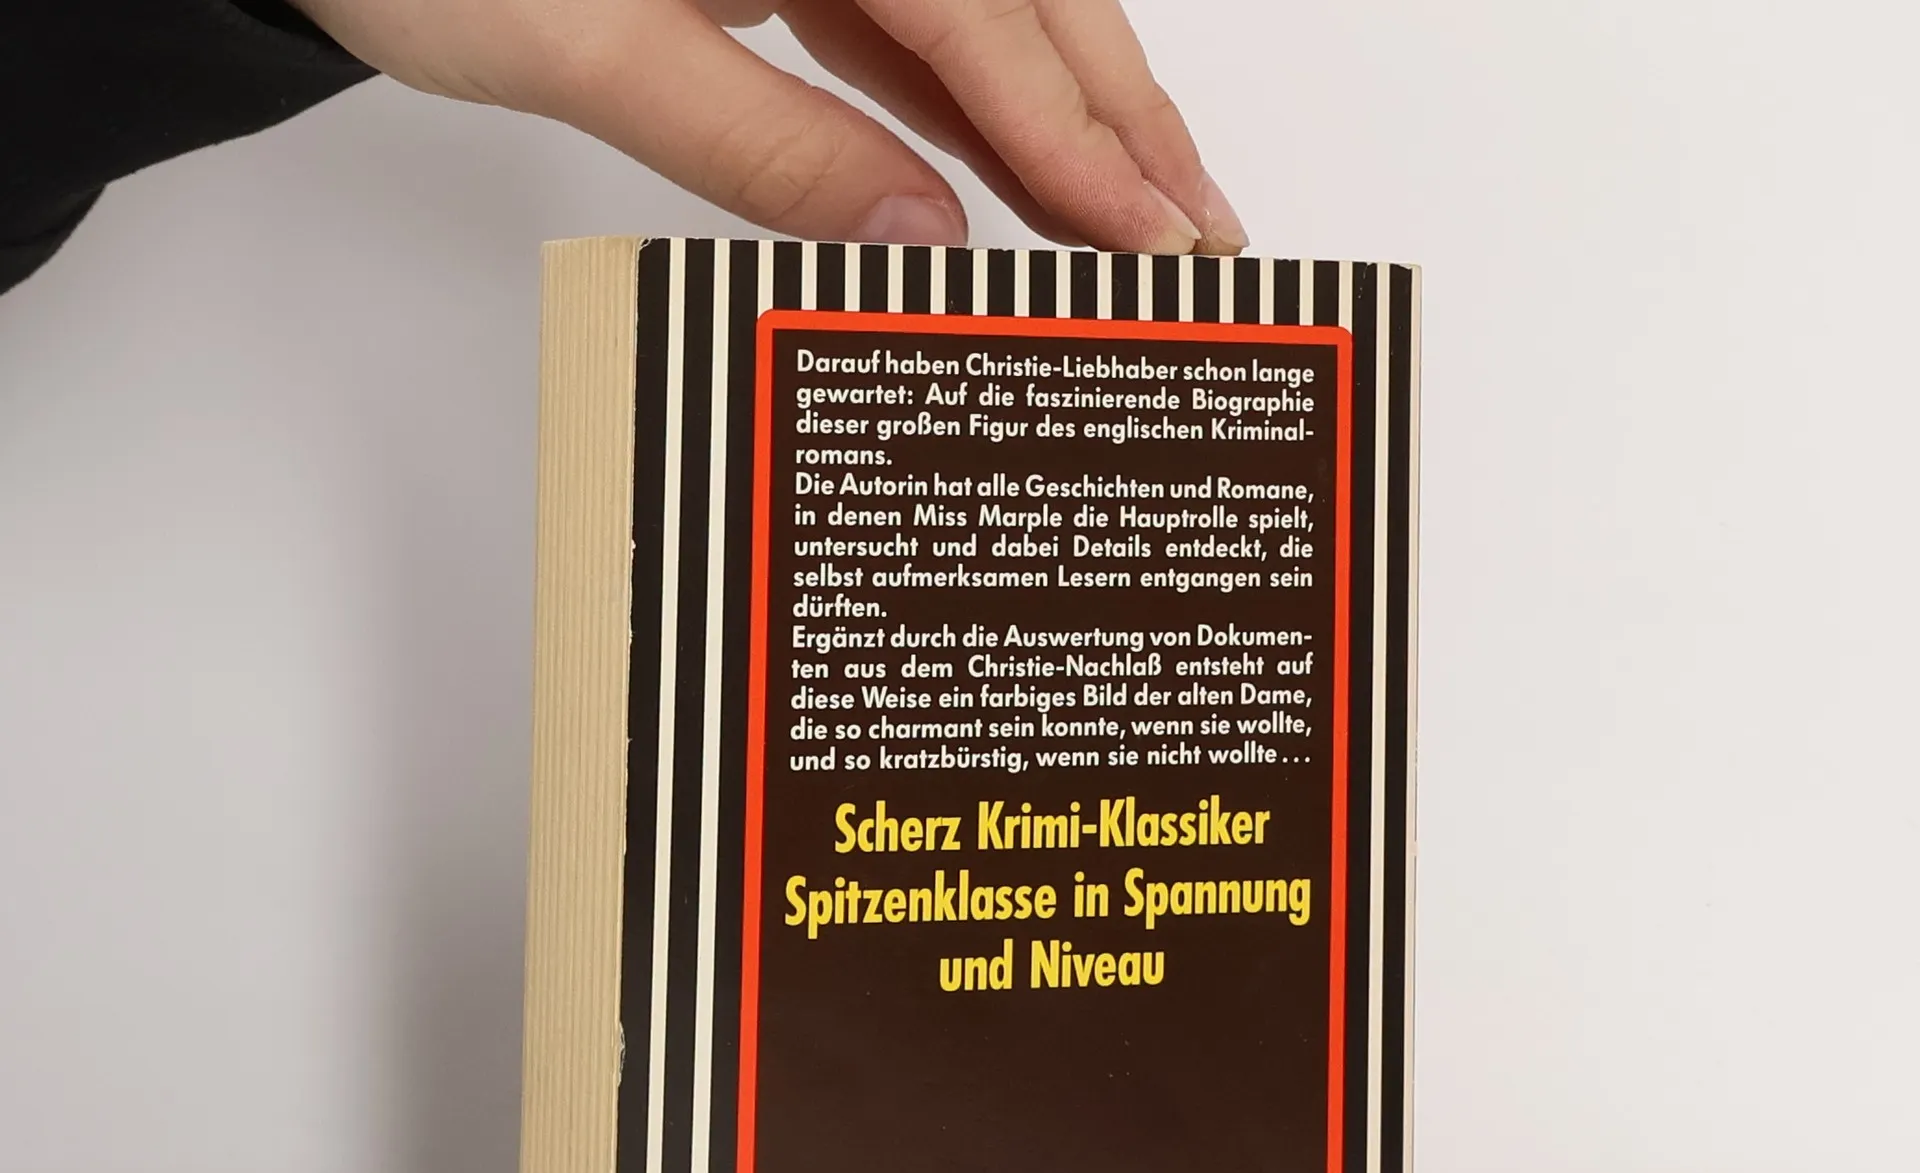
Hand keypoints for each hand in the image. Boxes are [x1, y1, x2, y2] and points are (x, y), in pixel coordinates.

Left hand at [290, 0, 1245, 254]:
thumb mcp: (592, 48)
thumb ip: (765, 145)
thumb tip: (920, 235)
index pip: (983, 19)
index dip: (1078, 137)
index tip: (1158, 234)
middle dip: (1119, 117)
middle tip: (1208, 230)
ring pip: (977, 17)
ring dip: (1062, 118)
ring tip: (1145, 217)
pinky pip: (904, 35)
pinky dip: (966, 111)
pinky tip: (1013, 182)